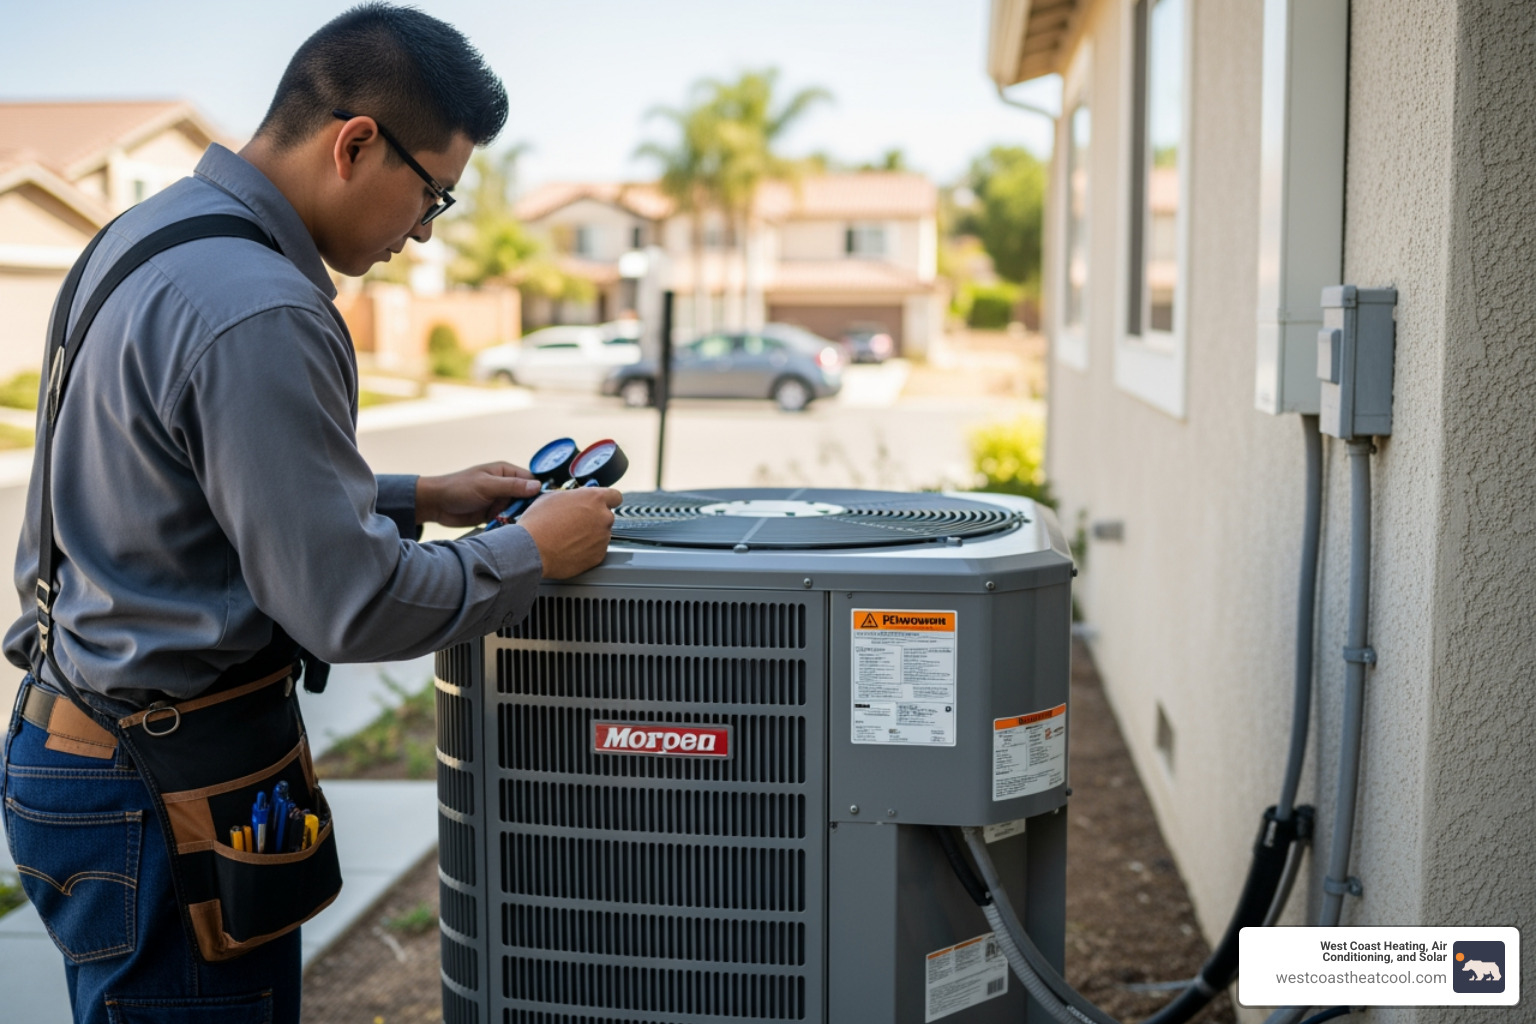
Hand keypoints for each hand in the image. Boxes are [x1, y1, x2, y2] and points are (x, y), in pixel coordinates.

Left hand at [415, 462, 539, 526]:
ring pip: (517, 511)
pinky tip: (507, 529)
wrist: (435, 504)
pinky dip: (507, 525)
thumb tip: (537, 486)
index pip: (530, 481)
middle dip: (527, 508)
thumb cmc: (458, 488)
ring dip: (517, 518)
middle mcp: (505, 486)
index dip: (537, 492)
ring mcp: (499, 501)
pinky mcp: (493, 514)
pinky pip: (506, 520)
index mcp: (505, 472)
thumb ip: (512, 486)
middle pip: (526, 498)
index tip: (541, 505)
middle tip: (526, 518)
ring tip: (515, 525)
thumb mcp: (487, 486)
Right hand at [517, 487, 622, 578]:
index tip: (602, 505)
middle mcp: (603, 517)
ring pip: (601, 535)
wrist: (531, 549)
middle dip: (594, 519)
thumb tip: (573, 499)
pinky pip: (596, 551)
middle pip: (606, 516)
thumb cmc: (538, 523)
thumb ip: (571, 496)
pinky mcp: (598, 556)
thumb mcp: (552, 497)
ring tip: (569, 538)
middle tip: (575, 524)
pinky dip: (587, 551)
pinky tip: (570, 549)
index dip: (607, 501)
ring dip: (590, 536)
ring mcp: (603, 538)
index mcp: (594, 498)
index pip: (615, 496)